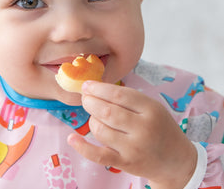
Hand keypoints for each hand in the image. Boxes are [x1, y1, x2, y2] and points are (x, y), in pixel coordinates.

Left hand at [67, 81, 196, 188]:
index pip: (118, 95)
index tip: (86, 85)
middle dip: (90, 101)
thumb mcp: (152, 107)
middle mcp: (143, 128)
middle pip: (107, 111)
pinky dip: (83, 147)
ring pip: (100, 129)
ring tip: (95, 116)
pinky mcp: (125, 163)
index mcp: (151, 109)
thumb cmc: (160, 127)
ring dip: (91, 120)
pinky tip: (71, 138)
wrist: (177, 161)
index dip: (98, 88)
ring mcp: (134, 148)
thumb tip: (95, 88)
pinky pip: (99, 155)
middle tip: (85, 98)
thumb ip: (127, 98)